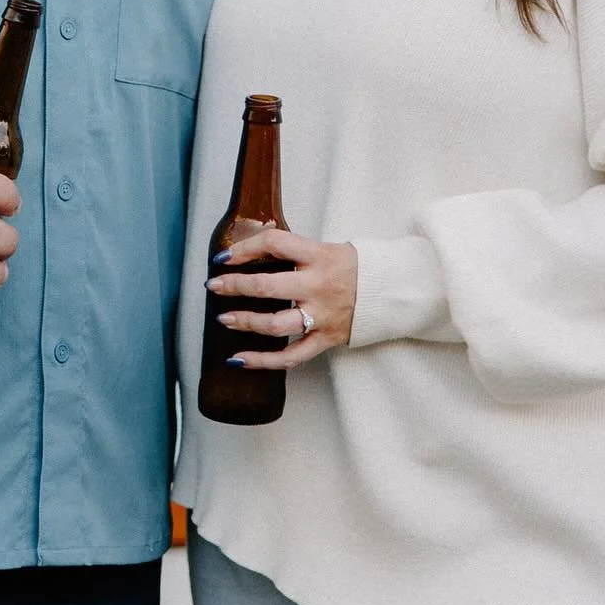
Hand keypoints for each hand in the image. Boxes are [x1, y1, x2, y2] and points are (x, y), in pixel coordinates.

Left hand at [206, 227, 357, 368]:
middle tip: (214, 286)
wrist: (390, 290)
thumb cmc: (351, 266)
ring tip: (224, 319)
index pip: (275, 243)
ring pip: (276, 324)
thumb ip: (293, 249)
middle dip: (236, 286)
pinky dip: (263, 361)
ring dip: (245, 322)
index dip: (245, 247)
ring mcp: (322, 315)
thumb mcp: (325, 248)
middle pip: (268, 286)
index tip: (225, 256)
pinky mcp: (326, 338)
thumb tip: (251, 245)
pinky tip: (239, 359)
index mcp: (318, 255)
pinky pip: (291, 356)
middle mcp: (318, 285)